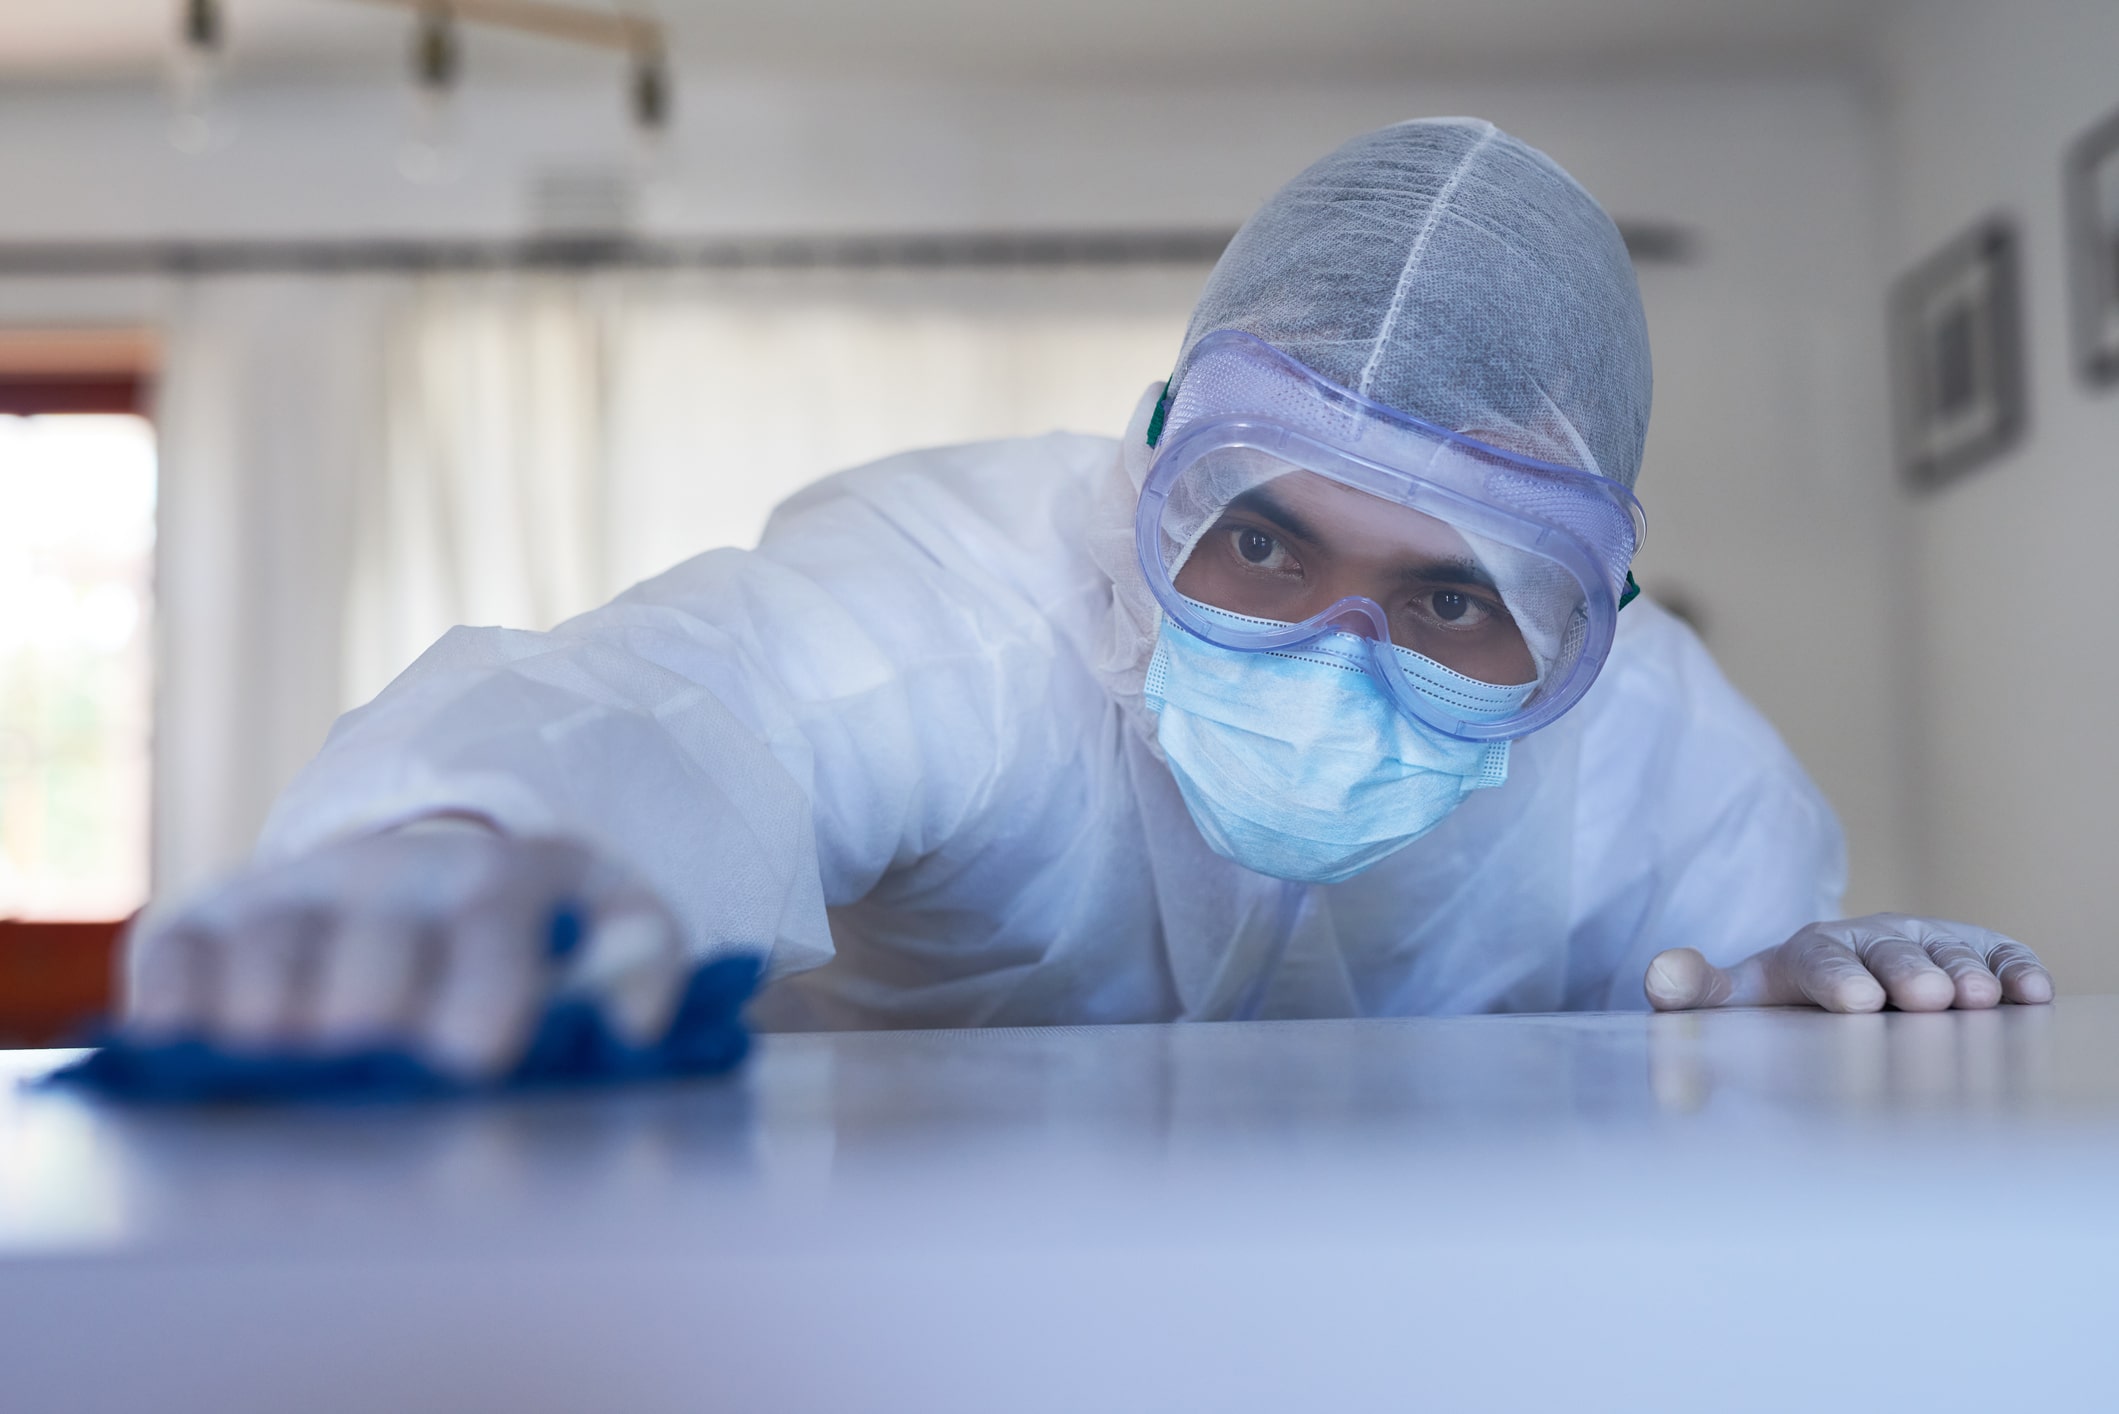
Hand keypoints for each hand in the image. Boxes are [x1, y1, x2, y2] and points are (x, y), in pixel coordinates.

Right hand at [122, 824, 686, 1079]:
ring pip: (271, 949)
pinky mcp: (208, 925)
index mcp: (501, 880)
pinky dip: (175, 1003)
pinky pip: (175, 956)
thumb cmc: (535, 933)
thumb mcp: (613, 921)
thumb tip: (640, 1022)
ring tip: (285, 1067)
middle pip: (372, 942)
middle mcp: (388, 878)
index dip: (484, 982)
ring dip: (272, 1014)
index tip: (476, 1054)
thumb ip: (645, 959)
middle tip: (370, 1060)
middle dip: (370, 1001)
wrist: (425, 879)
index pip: (493, 922)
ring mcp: (292, 897)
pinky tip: (184, 1052)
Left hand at [1644, 913, 2052, 1012]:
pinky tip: (2029, 992)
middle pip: (1892, 955)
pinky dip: (2015, 970)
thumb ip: (1698, 993)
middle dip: (1909, 974)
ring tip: (1977, 1001)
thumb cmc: (1790, 1001)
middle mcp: (1874, 940)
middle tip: (1926, 999)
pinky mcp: (1977, 951)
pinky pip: (1999, 955)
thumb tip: (1659, 975)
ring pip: (1949, 956)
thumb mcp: (1741, 999)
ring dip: (1965, 977)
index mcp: (1812, 952)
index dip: (1839, 979)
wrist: (1842, 978)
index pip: (1822, 960)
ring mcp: (1928, 943)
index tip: (1856, 1002)